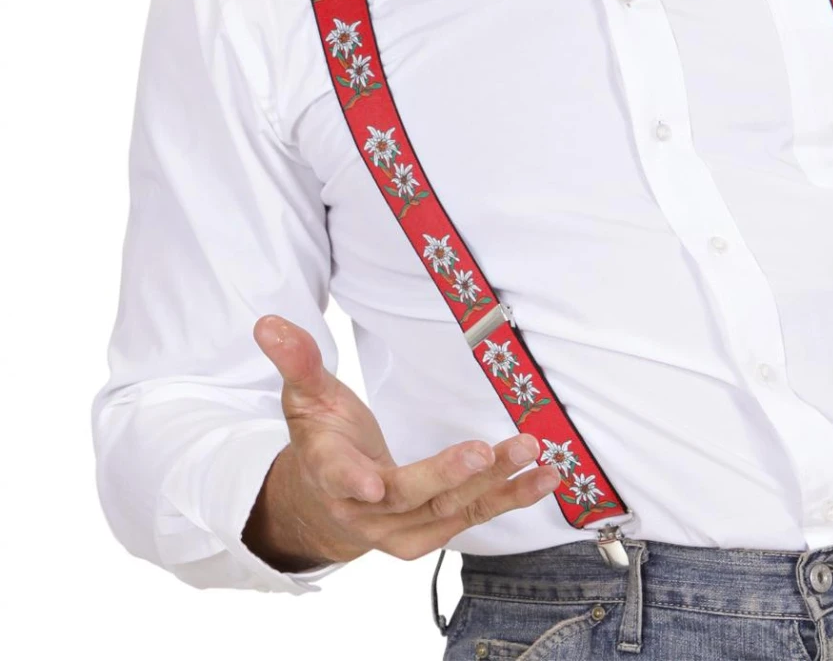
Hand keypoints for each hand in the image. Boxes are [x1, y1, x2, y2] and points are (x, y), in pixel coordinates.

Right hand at [243, 314, 560, 569]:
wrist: (329, 503)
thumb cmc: (324, 440)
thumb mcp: (306, 398)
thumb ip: (297, 362)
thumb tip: (268, 323)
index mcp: (329, 472)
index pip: (339, 477)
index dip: (353, 481)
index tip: (371, 482)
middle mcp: (367, 509)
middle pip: (407, 497)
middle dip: (446, 475)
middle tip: (482, 449)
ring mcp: (403, 526)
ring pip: (449, 509)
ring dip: (493, 483)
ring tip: (529, 451)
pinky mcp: (437, 528)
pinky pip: (476, 514)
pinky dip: (512, 497)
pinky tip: (544, 475)